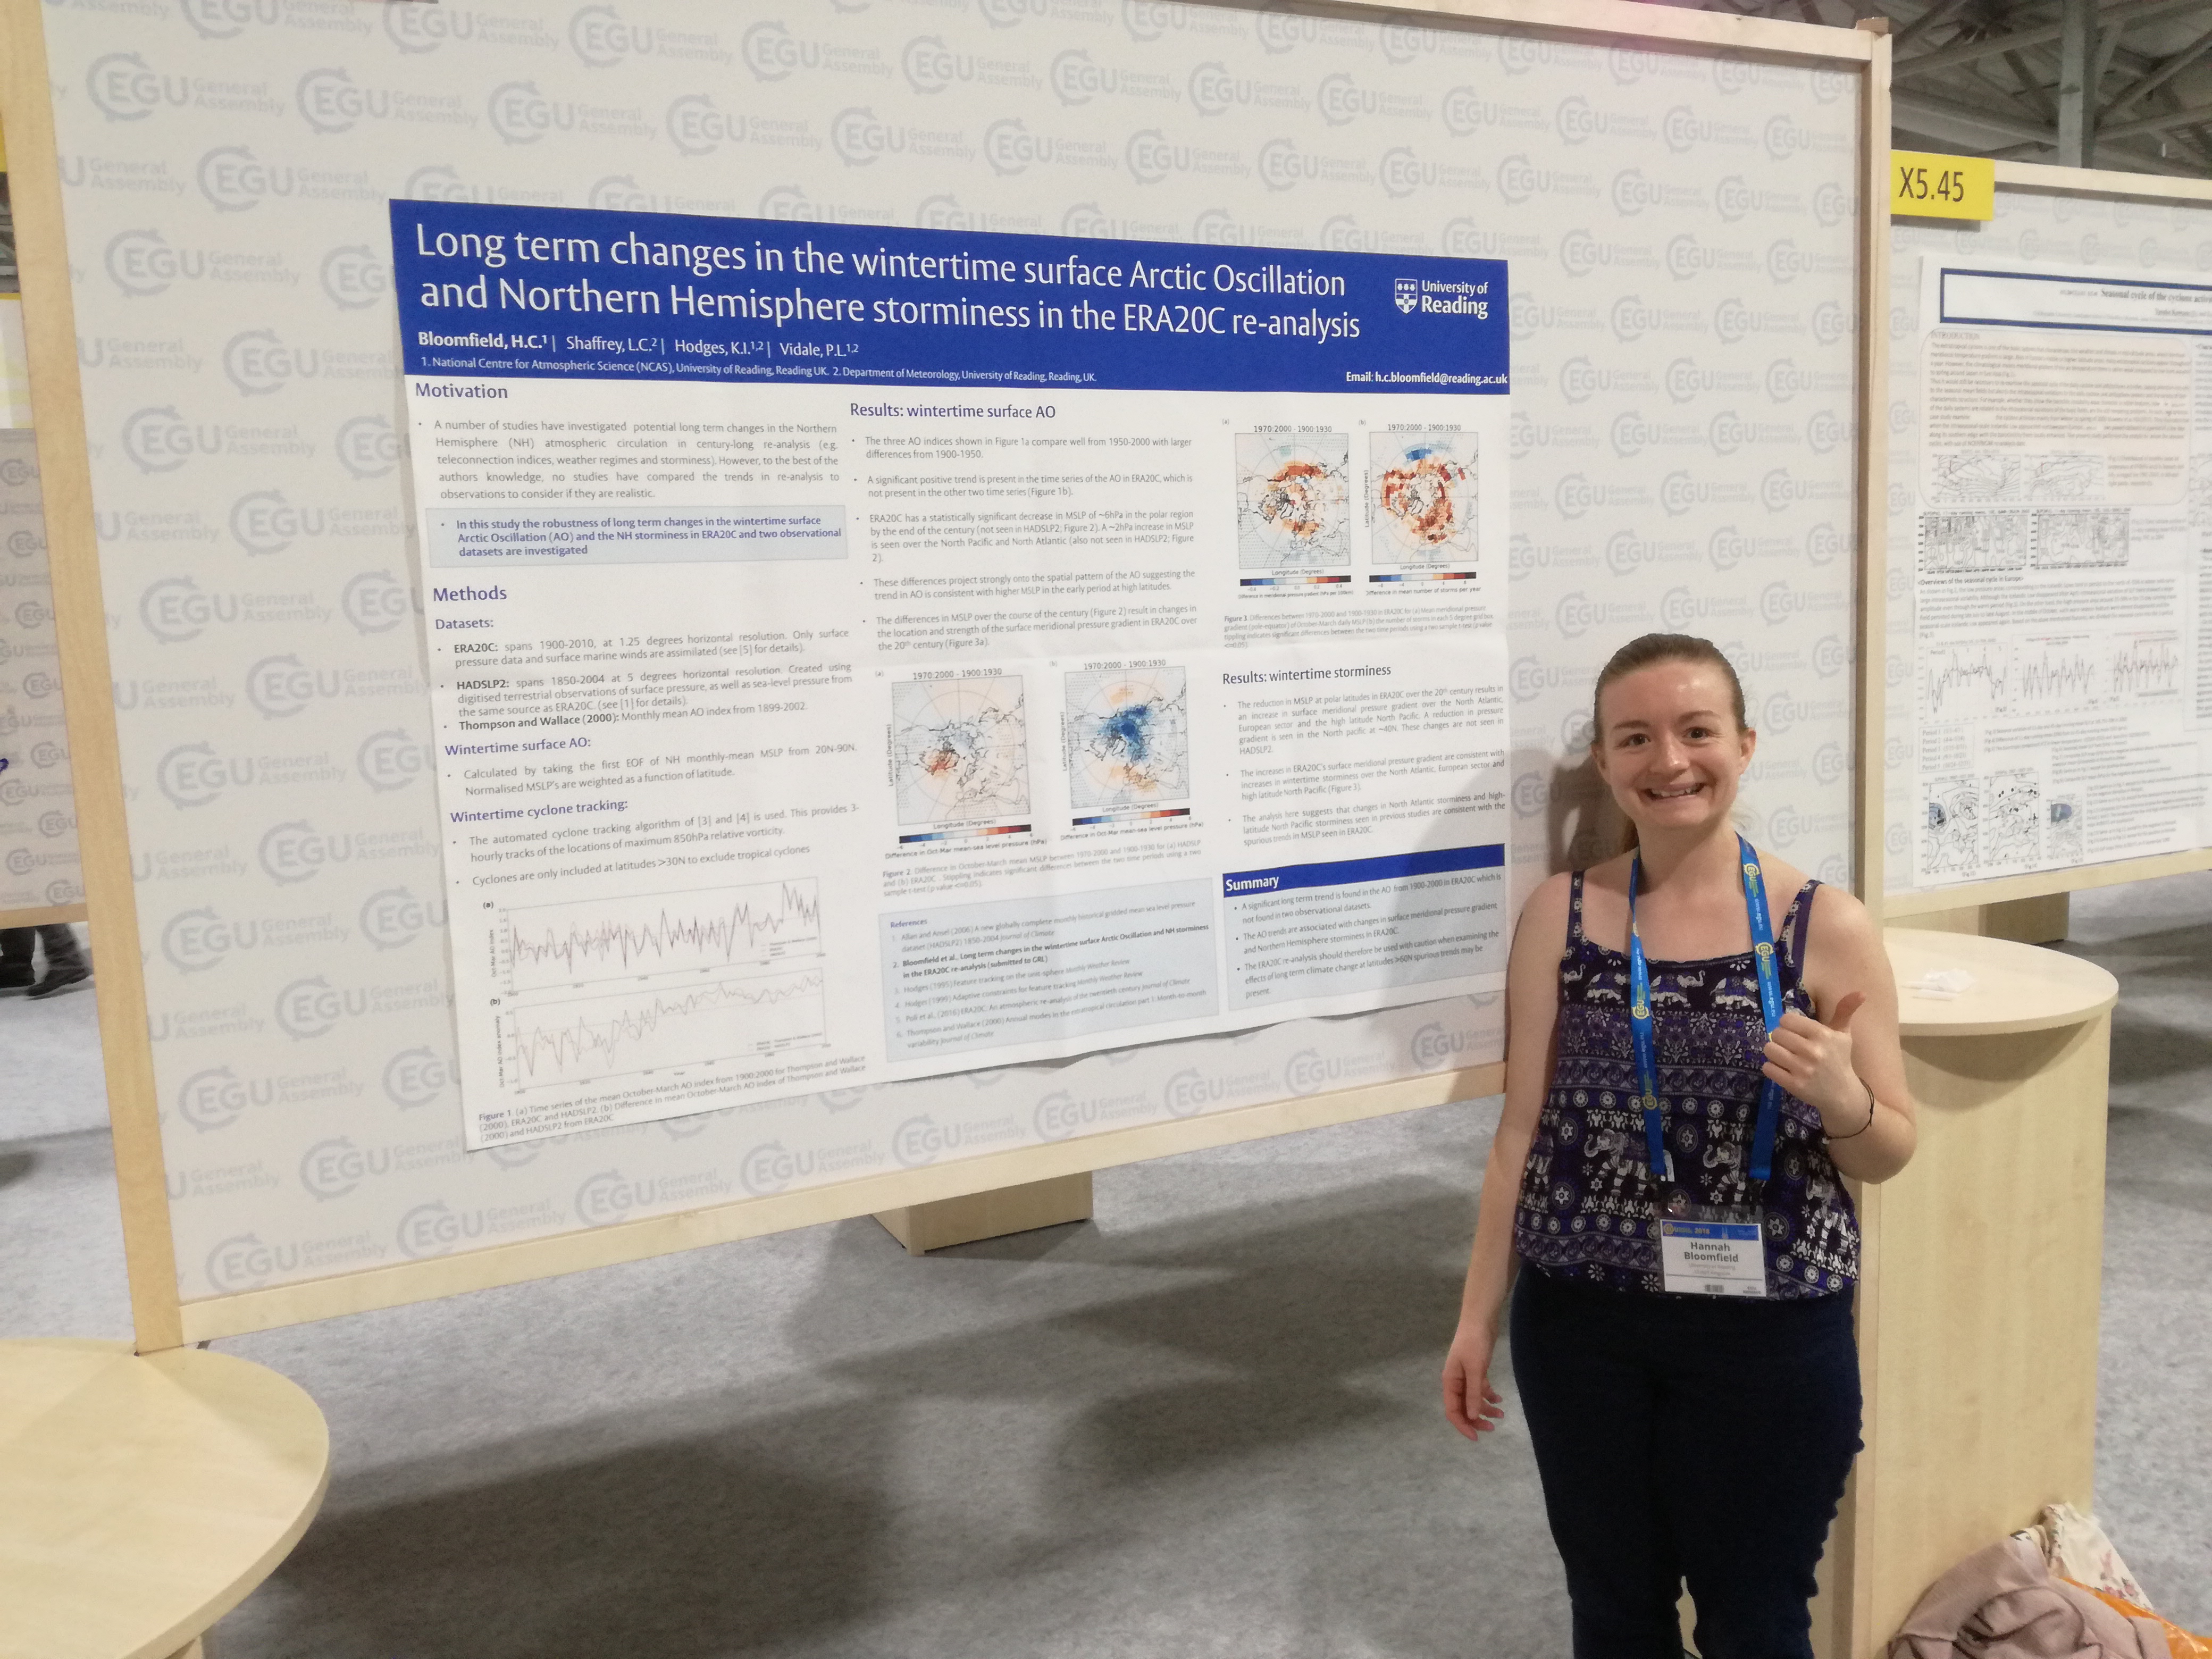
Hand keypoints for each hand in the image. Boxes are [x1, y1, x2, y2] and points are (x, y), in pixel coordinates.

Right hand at [1442, 1323, 1506, 1441]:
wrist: (1480, 1320)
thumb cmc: (1474, 1343)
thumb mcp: (1475, 1369)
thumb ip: (1473, 1393)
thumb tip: (1471, 1416)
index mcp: (1450, 1382)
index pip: (1452, 1411)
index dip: (1463, 1426)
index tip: (1476, 1437)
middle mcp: (1456, 1382)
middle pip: (1463, 1408)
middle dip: (1476, 1420)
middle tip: (1492, 1428)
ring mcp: (1466, 1377)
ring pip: (1473, 1400)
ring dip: (1485, 1409)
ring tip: (1501, 1414)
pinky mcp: (1476, 1371)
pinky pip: (1480, 1390)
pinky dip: (1489, 1396)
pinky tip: (1499, 1399)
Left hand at [1761, 992, 1867, 1130]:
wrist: (1842, 1094)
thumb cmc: (1840, 1060)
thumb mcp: (1843, 1034)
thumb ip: (1845, 1011)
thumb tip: (1861, 992)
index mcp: (1822, 1035)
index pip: (1787, 1019)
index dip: (1788, 1025)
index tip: (1795, 1032)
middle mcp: (1812, 1051)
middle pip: (1776, 1034)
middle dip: (1781, 1039)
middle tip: (1790, 1046)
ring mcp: (1802, 1069)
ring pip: (1769, 1049)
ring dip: (1774, 1052)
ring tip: (1785, 1056)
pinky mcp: (1793, 1085)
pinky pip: (1768, 1068)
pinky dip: (1772, 1068)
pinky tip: (1783, 1069)